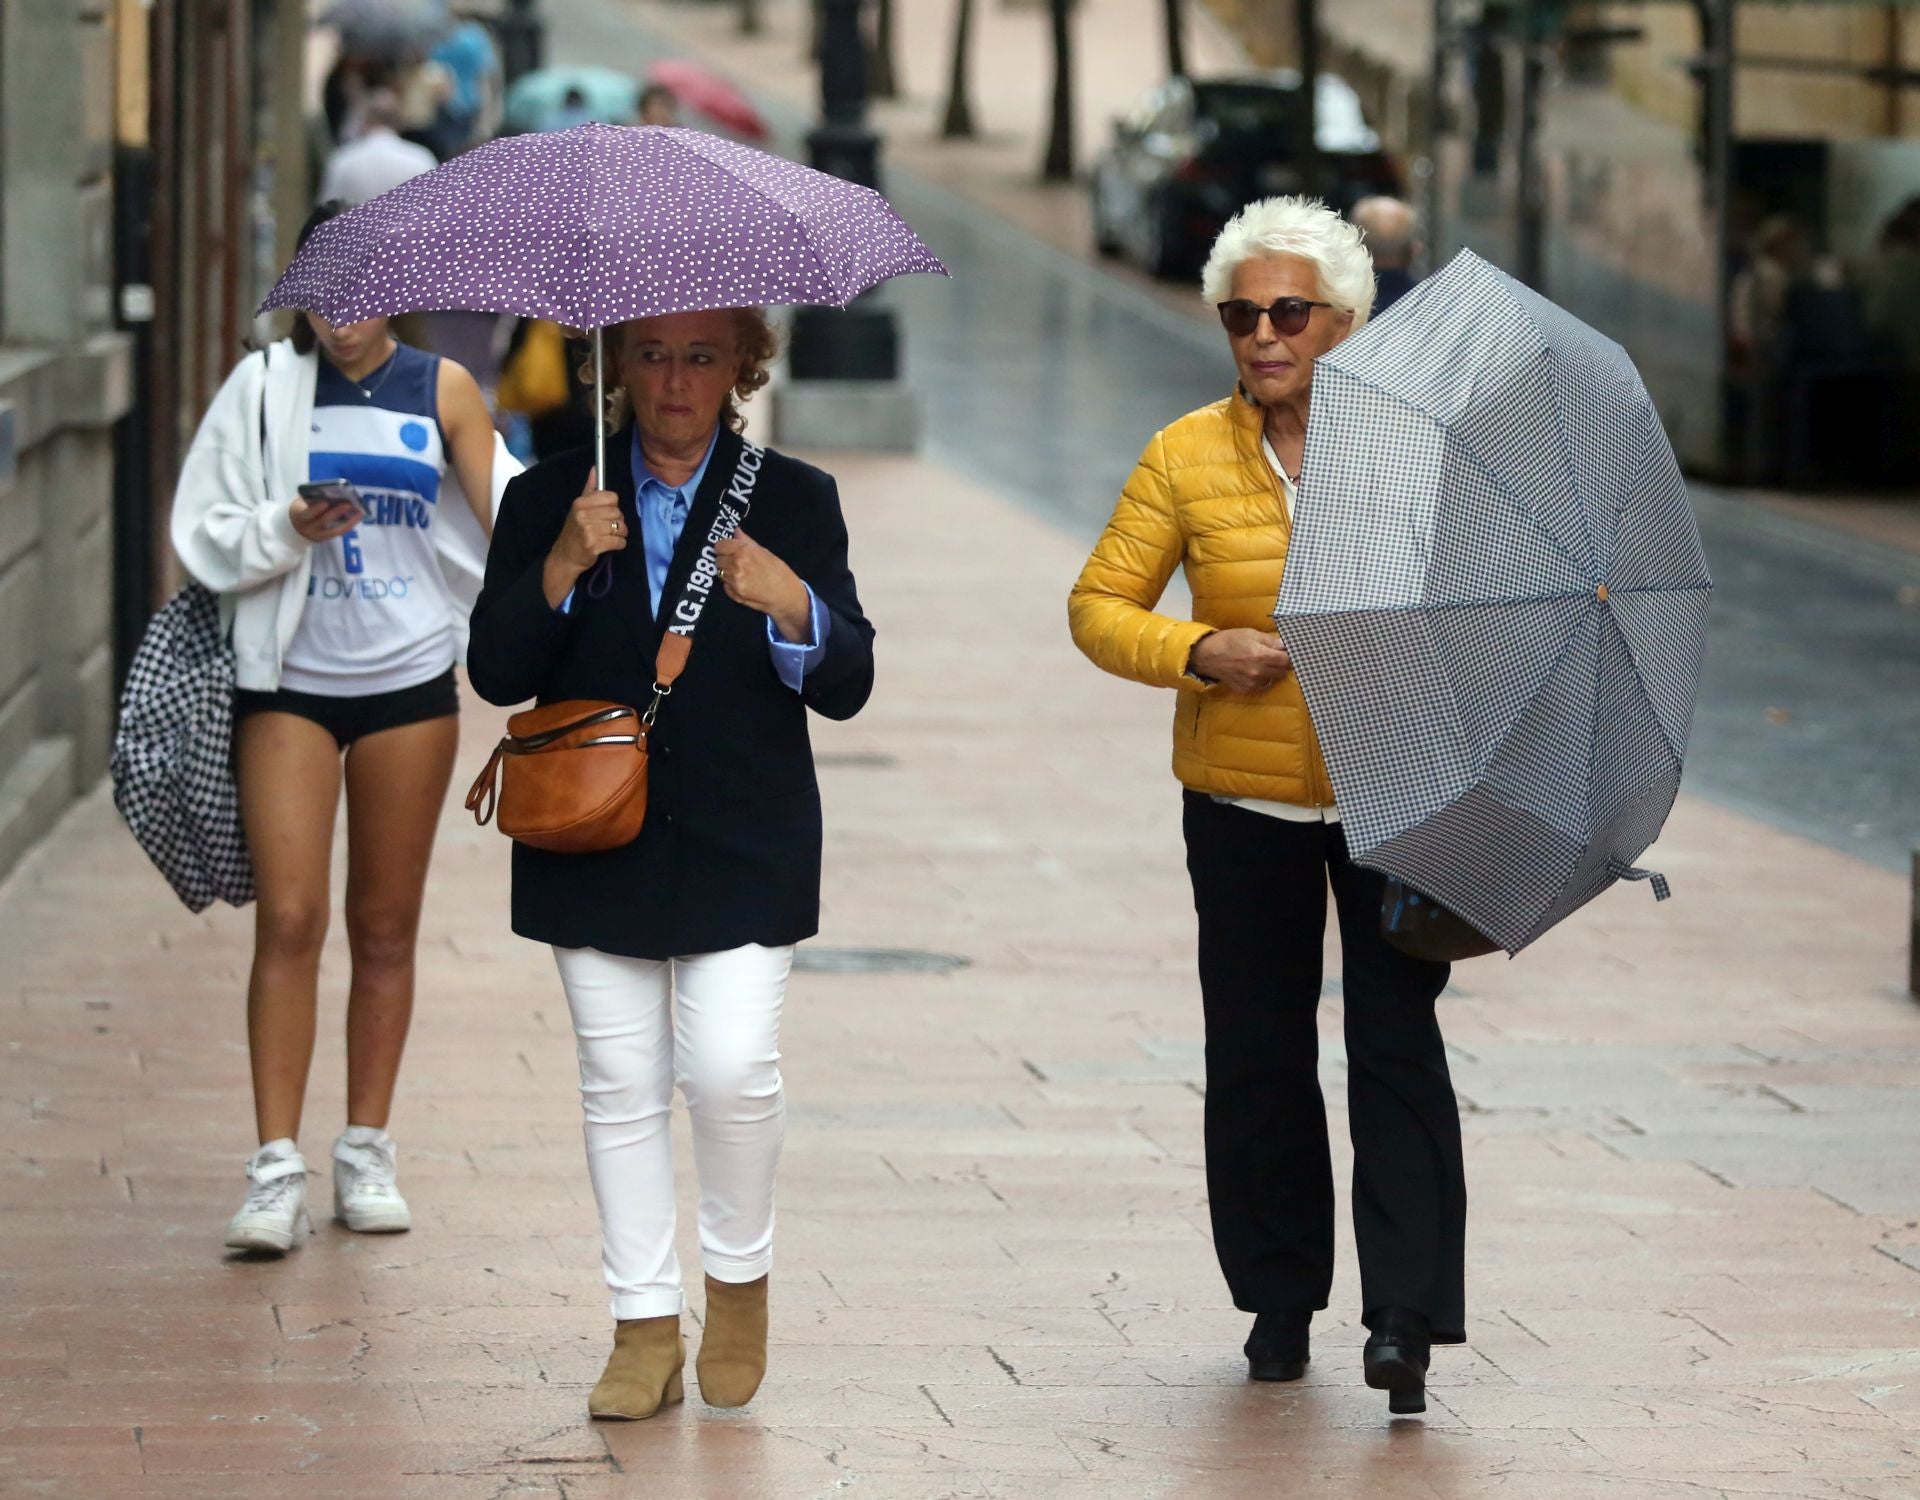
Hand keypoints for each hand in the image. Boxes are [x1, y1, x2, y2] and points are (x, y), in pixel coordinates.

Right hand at [290, 498, 359, 542]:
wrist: (295, 525)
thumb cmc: (303, 507)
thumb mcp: (303, 502)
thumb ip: (314, 498)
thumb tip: (333, 492)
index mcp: (299, 515)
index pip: (307, 513)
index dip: (316, 509)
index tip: (325, 502)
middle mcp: (308, 527)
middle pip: (323, 521)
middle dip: (336, 512)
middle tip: (348, 504)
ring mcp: (317, 535)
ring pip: (334, 530)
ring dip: (348, 521)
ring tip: (359, 511)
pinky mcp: (325, 539)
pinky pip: (339, 533)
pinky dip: (349, 525)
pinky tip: (357, 517)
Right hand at [543, 467, 625, 604]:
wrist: (565, 557)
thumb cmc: (575, 531)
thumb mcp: (578, 508)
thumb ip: (589, 489)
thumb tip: (595, 469)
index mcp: (580, 503)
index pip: (611, 497)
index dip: (613, 506)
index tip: (606, 513)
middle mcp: (583, 515)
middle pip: (617, 512)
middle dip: (617, 521)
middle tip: (608, 528)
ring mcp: (588, 531)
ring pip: (620, 527)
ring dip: (620, 534)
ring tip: (610, 536)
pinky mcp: (594, 546)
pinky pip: (619, 541)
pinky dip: (619, 544)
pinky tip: (611, 545)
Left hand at [715, 531, 810, 642]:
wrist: (786, 597)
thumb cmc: (781, 573)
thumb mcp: (766, 553)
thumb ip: (747, 542)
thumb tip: (736, 532)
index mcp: (744, 552)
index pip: (720, 546)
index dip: (724, 547)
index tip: (728, 548)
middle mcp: (736, 566)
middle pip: (718, 559)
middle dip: (725, 559)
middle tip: (735, 561)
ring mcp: (734, 581)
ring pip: (720, 573)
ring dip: (727, 571)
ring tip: (741, 573)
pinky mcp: (734, 595)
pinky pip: (725, 585)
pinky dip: (730, 584)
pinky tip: (742, 583)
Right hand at [1188, 629, 1292, 693]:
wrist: (1206, 656)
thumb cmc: (1228, 641)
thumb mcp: (1250, 633)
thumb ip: (1270, 640)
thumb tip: (1286, 644)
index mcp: (1261, 656)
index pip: (1287, 660)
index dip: (1293, 656)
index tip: (1294, 652)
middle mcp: (1258, 672)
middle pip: (1283, 671)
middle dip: (1284, 663)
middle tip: (1280, 655)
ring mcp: (1252, 682)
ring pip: (1274, 679)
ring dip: (1274, 671)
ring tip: (1265, 662)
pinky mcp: (1246, 689)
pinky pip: (1262, 685)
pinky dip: (1263, 678)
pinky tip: (1255, 670)